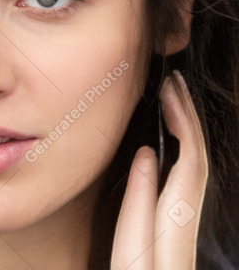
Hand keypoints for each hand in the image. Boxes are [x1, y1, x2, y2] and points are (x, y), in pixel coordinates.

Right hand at [111, 70, 208, 269]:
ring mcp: (185, 219)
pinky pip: (186, 175)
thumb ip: (139, 201)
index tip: (169, 92)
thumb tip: (147, 153)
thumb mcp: (131, 248)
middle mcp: (188, 216)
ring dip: (186, 127)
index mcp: (178, 219)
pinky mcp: (177, 221)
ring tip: (172, 99)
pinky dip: (181, 147)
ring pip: (195, 165)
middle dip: (189, 116)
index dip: (183, 123)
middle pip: (198, 158)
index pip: (190, 160)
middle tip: (173, 82)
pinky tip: (169, 137)